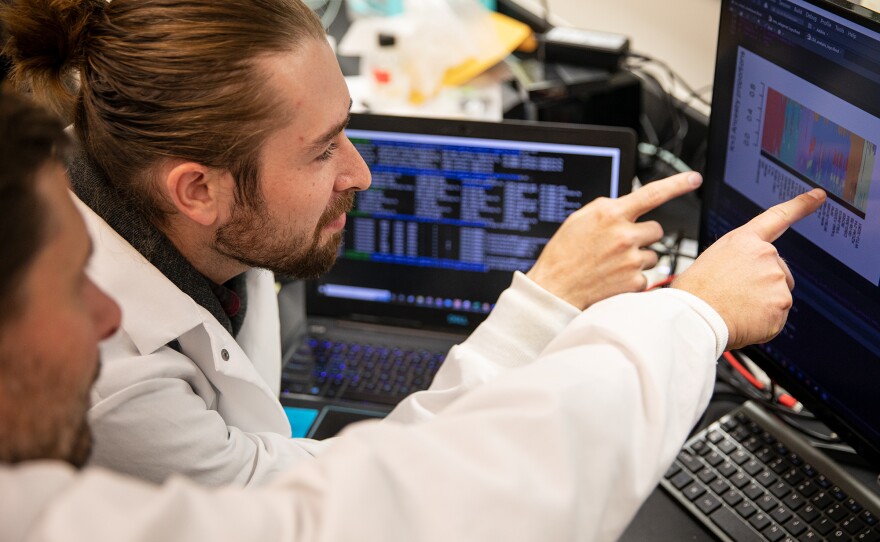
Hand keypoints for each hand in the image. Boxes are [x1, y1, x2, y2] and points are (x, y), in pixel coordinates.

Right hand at [527, 171, 702, 309]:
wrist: (554, 290)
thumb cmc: (563, 255)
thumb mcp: (579, 220)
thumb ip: (606, 210)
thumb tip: (626, 205)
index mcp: (610, 214)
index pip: (652, 193)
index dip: (677, 184)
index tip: (693, 178)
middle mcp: (624, 235)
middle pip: (656, 229)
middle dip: (644, 235)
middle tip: (622, 244)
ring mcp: (631, 259)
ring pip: (653, 254)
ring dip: (639, 257)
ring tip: (612, 264)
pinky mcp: (634, 281)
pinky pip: (646, 275)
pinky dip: (633, 277)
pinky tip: (612, 278)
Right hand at [672, 188, 825, 349]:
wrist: (694, 318)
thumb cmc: (695, 293)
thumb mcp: (710, 262)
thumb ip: (738, 261)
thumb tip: (745, 276)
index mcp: (743, 241)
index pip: (778, 216)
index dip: (801, 204)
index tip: (819, 196)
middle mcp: (765, 255)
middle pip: (778, 270)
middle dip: (764, 284)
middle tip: (737, 295)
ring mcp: (776, 279)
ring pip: (778, 294)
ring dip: (763, 304)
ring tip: (736, 309)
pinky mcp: (782, 303)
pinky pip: (778, 315)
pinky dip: (765, 322)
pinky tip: (745, 320)